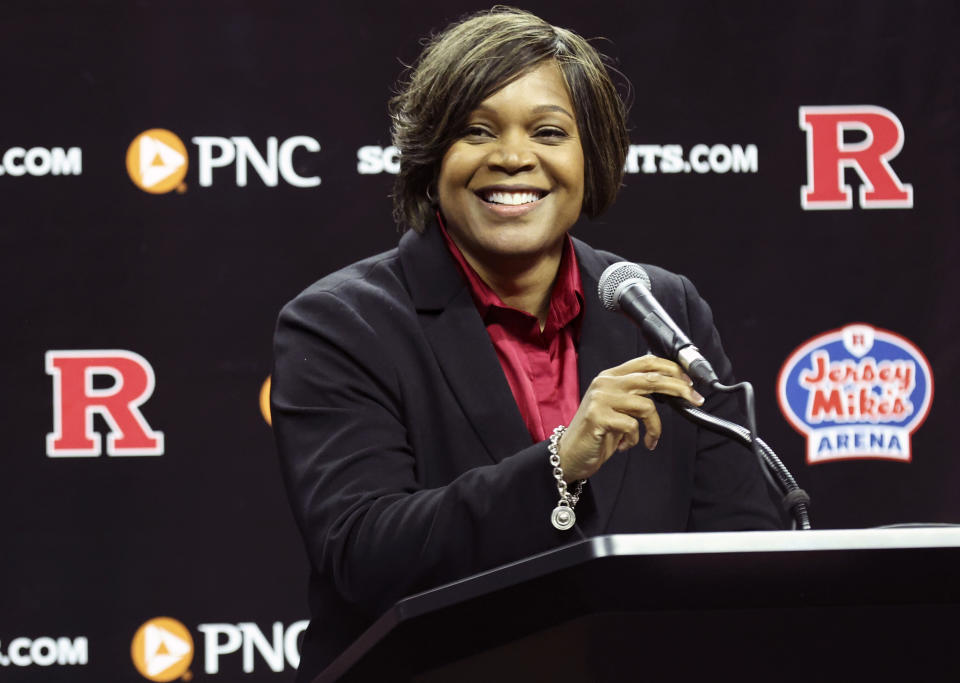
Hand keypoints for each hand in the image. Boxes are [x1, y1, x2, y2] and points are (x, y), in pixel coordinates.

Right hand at [558, 355, 703, 481]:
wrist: (570, 454)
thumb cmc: (598, 432)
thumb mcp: (618, 408)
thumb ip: (637, 395)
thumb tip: (672, 390)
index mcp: (611, 376)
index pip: (646, 362)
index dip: (671, 368)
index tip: (688, 380)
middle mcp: (605, 383)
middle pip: (651, 379)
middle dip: (678, 388)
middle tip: (694, 398)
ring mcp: (601, 399)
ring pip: (646, 406)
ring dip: (655, 428)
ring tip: (649, 439)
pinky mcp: (598, 417)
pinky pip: (633, 426)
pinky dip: (635, 439)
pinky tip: (624, 445)